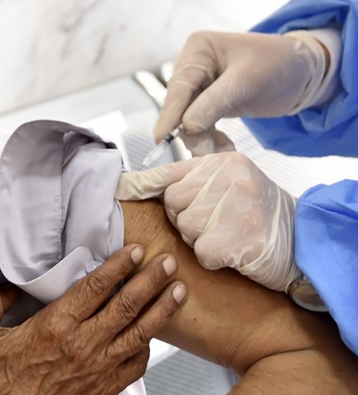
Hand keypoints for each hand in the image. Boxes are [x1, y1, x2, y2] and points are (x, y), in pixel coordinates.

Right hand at [0, 245, 185, 394]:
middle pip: (126, 306)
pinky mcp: (104, 388)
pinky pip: (135, 364)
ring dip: (162, 310)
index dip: (118, 266)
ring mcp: (97, 368)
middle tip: (167, 262)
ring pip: (139, 333)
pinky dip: (148, 345)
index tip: (135, 250)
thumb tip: (6, 284)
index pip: (95, 288)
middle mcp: (82, 345)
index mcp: (55, 326)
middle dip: (150, 281)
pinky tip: (154, 332)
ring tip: (178, 290)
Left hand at [116, 152, 300, 290]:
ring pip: (184, 228)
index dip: (144, 186)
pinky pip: (201, 252)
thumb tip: (133, 181)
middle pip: (173, 203)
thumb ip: (189, 177)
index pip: (170, 172)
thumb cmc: (258, 215)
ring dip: (199, 240)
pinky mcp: (239, 238)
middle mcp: (229, 177)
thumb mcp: (229, 182)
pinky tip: (233, 252)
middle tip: (214, 223)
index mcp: (223, 162)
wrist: (302, 243)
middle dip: (184, 219)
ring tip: (226, 235)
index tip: (120, 189)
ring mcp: (236, 206)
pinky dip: (213, 259)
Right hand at [155, 31, 324, 154]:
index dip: (169, 113)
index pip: (179, 85)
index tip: (160, 137)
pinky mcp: (209, 103)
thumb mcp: (247, 80)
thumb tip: (186, 127)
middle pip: (180, 104)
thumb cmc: (279, 64)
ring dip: (202, 138)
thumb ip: (214, 103)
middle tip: (202, 151)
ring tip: (218, 151)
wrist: (304, 73)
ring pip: (188, 118)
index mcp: (199, 49)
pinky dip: (211, 138)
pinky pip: (201, 125)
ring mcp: (200, 86)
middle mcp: (194, 66)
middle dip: (190, 129)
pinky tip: (224, 147)